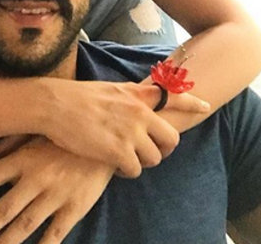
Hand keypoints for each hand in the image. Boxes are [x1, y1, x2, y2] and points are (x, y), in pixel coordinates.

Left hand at [0, 136, 113, 243]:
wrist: (108, 138)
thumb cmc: (66, 135)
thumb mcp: (34, 133)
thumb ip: (3, 146)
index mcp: (23, 159)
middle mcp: (35, 180)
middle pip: (0, 212)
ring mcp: (55, 196)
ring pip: (22, 228)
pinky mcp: (74, 209)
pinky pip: (53, 236)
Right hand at [41, 79, 209, 176]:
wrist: (55, 104)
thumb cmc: (76, 97)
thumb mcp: (109, 89)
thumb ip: (129, 97)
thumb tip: (140, 102)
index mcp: (136, 94)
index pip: (173, 94)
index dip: (192, 102)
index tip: (205, 106)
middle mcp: (139, 112)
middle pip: (171, 139)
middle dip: (163, 149)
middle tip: (148, 152)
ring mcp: (131, 132)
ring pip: (154, 158)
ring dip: (141, 162)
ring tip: (124, 158)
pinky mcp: (119, 151)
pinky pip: (135, 170)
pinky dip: (126, 171)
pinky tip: (113, 164)